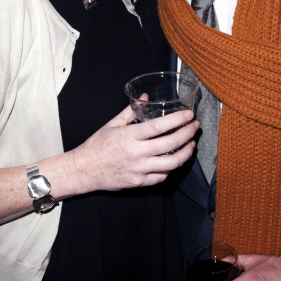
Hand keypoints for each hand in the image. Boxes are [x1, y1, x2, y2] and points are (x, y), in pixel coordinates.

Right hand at [69, 105, 197, 193]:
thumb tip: (144, 97)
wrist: (85, 170)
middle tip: (195, 127)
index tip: (188, 115)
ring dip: (186, 153)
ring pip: (171, 164)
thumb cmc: (97, 145)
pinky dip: (172, 168)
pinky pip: (162, 177)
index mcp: (130, 137)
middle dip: (187, 134)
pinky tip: (177, 160)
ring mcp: (139, 170)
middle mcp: (136, 154)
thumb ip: (130, 111)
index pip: (159, 127)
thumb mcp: (112, 124)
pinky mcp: (139, 183)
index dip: (177, 120)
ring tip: (191, 144)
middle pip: (170, 144)